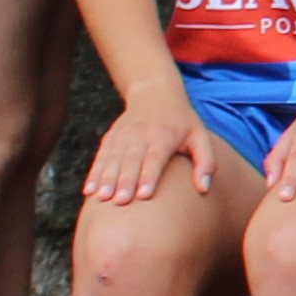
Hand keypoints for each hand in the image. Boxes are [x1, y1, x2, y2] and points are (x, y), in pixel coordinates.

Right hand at [84, 91, 215, 203]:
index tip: (143, 196)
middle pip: (131, 161)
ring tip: (102, 198)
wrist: (155, 93)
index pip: (155, 158)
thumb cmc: (182, 122)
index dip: (149, 176)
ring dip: (106, 179)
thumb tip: (204, 188)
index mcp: (164, 136)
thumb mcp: (200, 136)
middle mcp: (141, 135)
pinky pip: (101, 157)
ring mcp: (123, 136)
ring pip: (113, 160)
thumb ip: (206, 162)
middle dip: (125, 182)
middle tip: (120, 202)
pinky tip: (88, 190)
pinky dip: (94, 173)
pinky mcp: (111, 138)